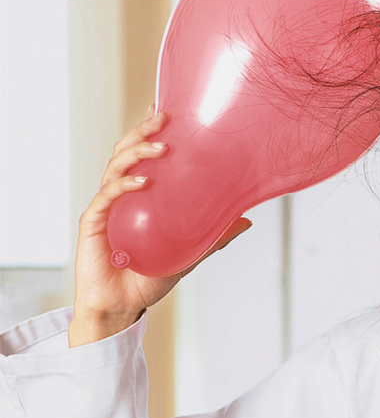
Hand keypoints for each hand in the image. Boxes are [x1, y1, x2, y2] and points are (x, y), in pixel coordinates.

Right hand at [69, 105, 251, 345]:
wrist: (123, 307)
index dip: (149, 131)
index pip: (142, 156)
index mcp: (138, 197)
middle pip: (126, 152)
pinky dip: (125, 184)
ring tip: (163, 145)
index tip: (166, 109)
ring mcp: (106, 207)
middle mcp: (119, 196)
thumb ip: (215, 235)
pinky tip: (143, 180)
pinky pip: (108, 197)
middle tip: (165, 117)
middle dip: (142, 131)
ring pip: (115, 167)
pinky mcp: (94, 223)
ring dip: (138, 151)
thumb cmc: (149, 277)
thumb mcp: (190, 252)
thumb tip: (248, 220)